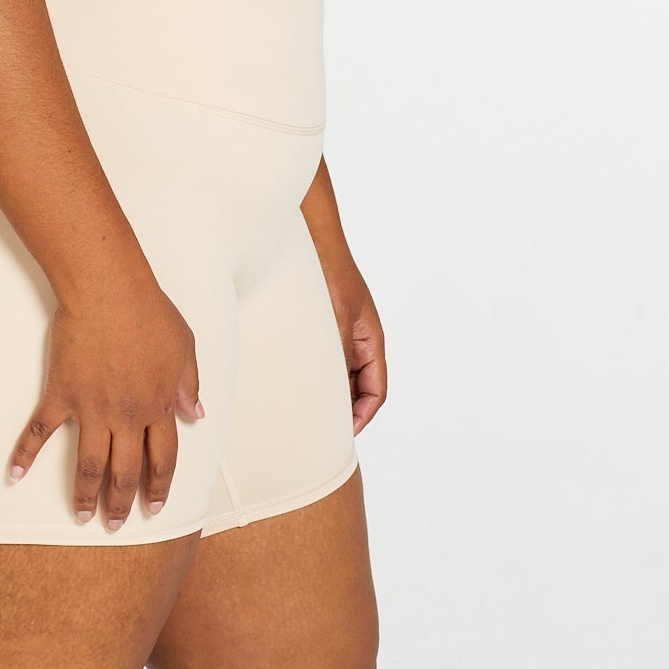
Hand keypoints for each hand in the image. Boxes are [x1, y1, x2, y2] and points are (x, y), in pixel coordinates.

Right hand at [8, 282, 203, 531]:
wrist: (108, 291)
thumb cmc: (148, 312)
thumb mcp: (184, 346)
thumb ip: (190, 384)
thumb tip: (195, 414)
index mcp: (158, 405)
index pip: (163, 458)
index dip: (160, 485)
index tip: (154, 506)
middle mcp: (127, 416)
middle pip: (126, 471)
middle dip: (122, 503)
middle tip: (115, 525)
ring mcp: (92, 408)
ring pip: (90, 465)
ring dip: (86, 495)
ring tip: (82, 516)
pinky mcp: (62, 394)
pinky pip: (41, 430)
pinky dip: (25, 453)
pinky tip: (15, 474)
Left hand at [314, 232, 386, 435]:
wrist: (312, 236)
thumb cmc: (329, 271)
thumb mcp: (336, 317)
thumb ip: (338, 352)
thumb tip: (335, 391)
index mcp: (371, 340)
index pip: (376, 389)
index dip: (364, 415)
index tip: (345, 433)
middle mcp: (357, 340)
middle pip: (357, 387)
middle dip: (344, 410)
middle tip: (320, 431)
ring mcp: (339, 333)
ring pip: (338, 374)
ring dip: (326, 392)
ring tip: (304, 411)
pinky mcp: (320, 327)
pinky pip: (321, 358)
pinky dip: (312, 374)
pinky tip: (292, 382)